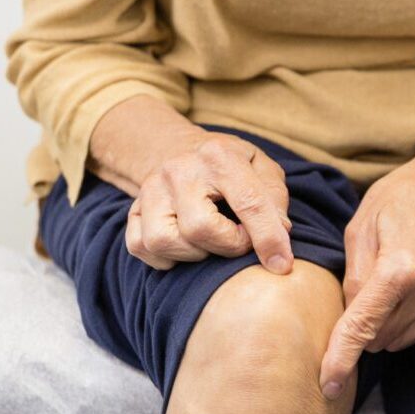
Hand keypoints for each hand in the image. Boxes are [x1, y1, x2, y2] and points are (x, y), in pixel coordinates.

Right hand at [125, 130, 292, 273]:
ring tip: (211, 241)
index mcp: (219, 155)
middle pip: (200, 228)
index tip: (282, 264)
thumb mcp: (262, 168)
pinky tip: (186, 246)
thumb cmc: (230, 165)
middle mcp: (179, 169)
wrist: (179, 148)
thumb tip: (280, 235)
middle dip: (228, 246)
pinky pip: (141, 247)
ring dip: (195, 253)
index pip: (249, 202)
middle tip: (239, 238)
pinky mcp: (133, 210)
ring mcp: (150, 189)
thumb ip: (274, 199)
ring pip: (164, 241)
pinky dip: (166, 258)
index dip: (268, 238)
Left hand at [318, 142, 414, 397]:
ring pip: (397, 338)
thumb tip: (349, 315)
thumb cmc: (401, 197)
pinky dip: (402, 319)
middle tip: (355, 293)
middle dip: (359, 328)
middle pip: (377, 338)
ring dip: (381, 325)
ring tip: (382, 286)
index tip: (326, 384)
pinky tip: (403, 289)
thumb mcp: (360, 226)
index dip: (340, 358)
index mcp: (398, 269)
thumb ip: (352, 275)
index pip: (361, 327)